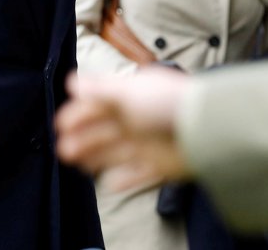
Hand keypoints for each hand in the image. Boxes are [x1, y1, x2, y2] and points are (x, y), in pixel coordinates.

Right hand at [55, 68, 191, 191]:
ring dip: (95, 155)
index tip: (60, 124)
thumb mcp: (127, 92)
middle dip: (83, 136)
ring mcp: (150, 141)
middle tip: (63, 148)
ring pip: (116, 150)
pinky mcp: (161, 164)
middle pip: (105, 128)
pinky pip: (138, 173)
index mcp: (132, 95)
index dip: (79, 112)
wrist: (206, 130)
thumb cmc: (165, 104)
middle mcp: (139, 117)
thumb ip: (98, 90)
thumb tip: (71, 82)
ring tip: (75, 162)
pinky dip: (123, 179)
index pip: (100, 102)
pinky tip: (107, 184)